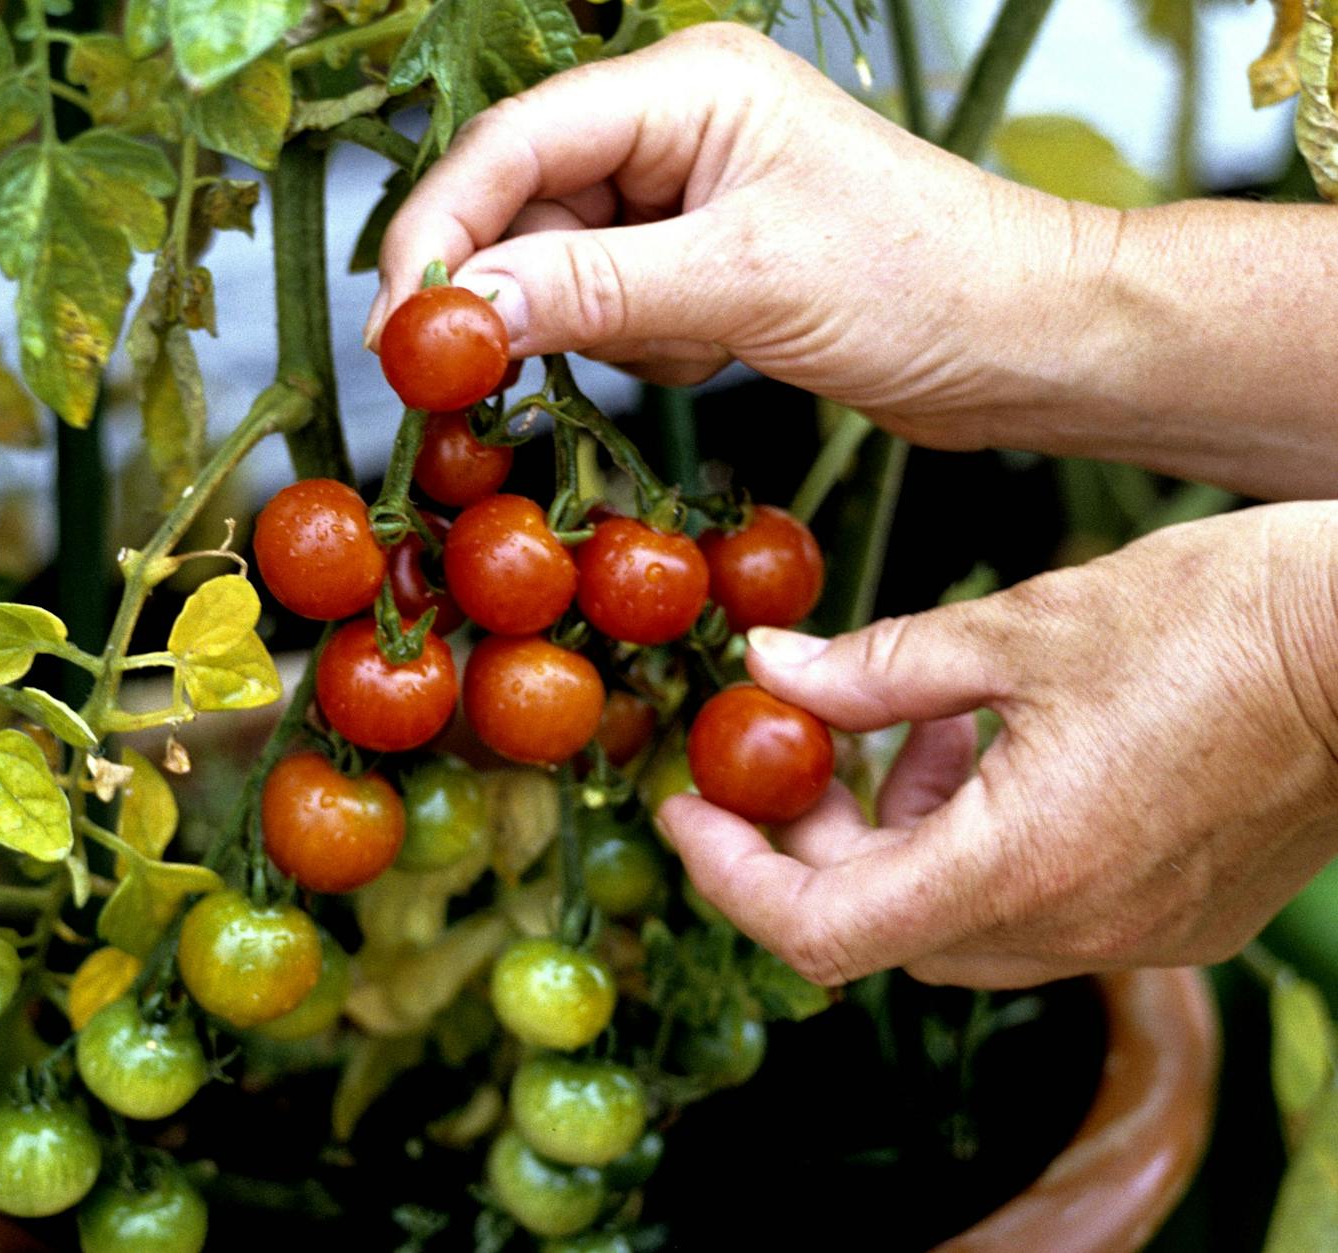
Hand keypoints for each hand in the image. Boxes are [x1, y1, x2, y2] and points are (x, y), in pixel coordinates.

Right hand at [365, 22, 1108, 453]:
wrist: (1027, 343)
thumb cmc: (924, 280)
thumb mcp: (744, 282)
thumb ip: (590, 291)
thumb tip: (459, 309)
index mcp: (685, 87)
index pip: (514, 146)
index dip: (441, 231)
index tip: (397, 326)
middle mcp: (674, 127)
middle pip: (523, 207)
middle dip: (512, 293)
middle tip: (468, 377)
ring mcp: (687, 195)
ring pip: (561, 268)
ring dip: (596, 330)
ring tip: (691, 347)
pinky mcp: (701, 259)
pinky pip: (611, 308)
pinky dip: (640, 349)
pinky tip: (713, 355)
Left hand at [657, 502, 1337, 988]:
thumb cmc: (1225, 618)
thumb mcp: (1023, 626)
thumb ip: (880, 668)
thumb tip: (774, 672)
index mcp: (1023, 864)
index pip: (820, 932)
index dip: (731, 878)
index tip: (687, 813)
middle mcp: (1078, 927)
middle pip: (881, 930)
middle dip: (814, 844)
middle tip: (794, 749)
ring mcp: (1136, 934)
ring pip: (955, 925)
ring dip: (899, 840)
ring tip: (913, 725)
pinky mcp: (1180, 918)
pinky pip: (1036, 913)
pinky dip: (978, 847)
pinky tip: (990, 749)